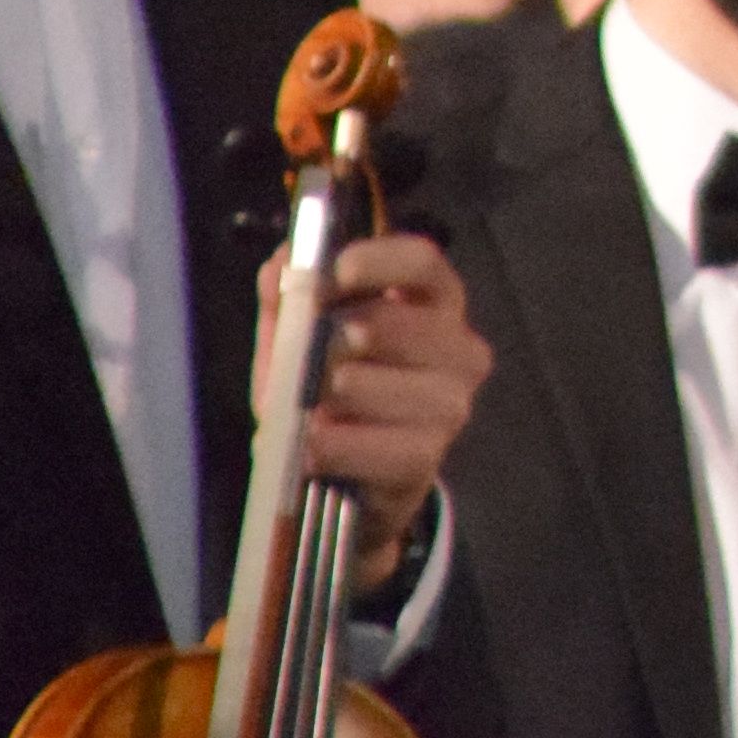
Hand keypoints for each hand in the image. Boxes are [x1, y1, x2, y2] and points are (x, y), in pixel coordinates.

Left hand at [301, 231, 489, 588]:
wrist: (352, 477)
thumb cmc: (333, 391)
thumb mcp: (303, 338)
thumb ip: (289, 299)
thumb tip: (278, 267)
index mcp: (436, 302)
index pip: (422, 261)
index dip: (375, 261)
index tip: (331, 274)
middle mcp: (459, 347)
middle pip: (386, 323)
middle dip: (326, 342)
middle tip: (302, 362)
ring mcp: (450, 404)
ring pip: (362, 383)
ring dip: (318, 399)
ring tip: (305, 411)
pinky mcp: (429, 456)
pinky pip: (362, 444)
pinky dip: (324, 445)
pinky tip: (309, 446)